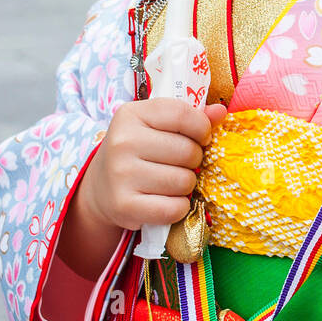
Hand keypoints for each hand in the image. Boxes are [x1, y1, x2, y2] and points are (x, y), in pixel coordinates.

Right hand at [82, 98, 226, 232]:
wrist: (101, 188)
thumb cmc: (137, 151)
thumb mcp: (156, 126)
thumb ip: (189, 117)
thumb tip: (220, 112)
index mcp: (131, 114)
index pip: (182, 114)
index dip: (201, 128)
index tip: (200, 137)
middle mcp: (123, 142)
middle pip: (188, 151)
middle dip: (194, 160)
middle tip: (180, 164)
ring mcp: (121, 175)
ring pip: (184, 181)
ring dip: (186, 185)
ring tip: (171, 182)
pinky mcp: (125, 206)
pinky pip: (175, 208)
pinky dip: (178, 208)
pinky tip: (166, 200)